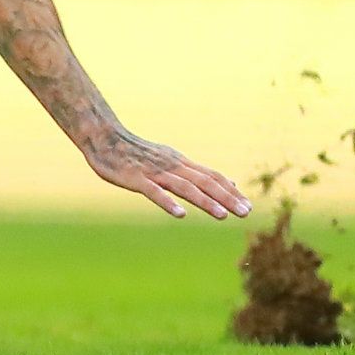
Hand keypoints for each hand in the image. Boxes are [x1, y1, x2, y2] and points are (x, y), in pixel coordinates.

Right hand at [83, 130, 250, 219]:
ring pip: (185, 188)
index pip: (212, 177)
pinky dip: (168, 202)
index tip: (248, 206)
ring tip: (223, 215)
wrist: (106, 138)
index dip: (230, 192)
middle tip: (245, 213)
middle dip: (226, 198)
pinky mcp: (137, 179)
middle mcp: (173, 166)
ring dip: (206, 202)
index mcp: (181, 163)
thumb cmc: (138, 153)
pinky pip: (155, 192)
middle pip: (204, 183)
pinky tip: (180, 214)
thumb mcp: (171, 159)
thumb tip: (228, 182)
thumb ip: (197, 173)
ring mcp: (156, 172)